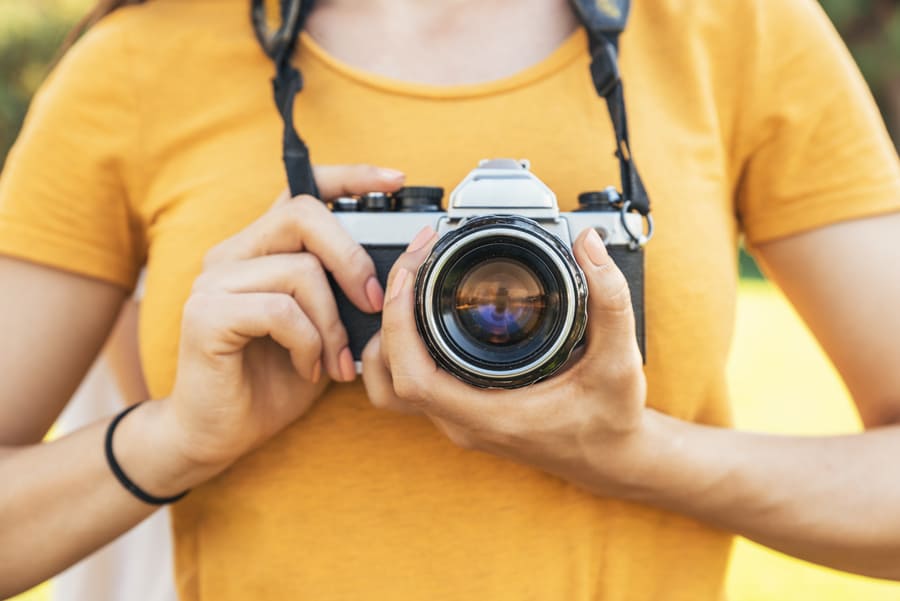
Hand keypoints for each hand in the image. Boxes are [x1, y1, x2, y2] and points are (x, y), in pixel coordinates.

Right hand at [156, 164, 405, 479]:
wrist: (221, 433)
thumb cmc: (277, 379)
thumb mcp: (326, 329)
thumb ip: (346, 294)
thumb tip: (399, 270)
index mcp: (261, 248)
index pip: (301, 189)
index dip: (350, 178)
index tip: (395, 180)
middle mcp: (232, 254)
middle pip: (302, 214)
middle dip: (352, 257)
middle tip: (371, 302)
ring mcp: (213, 282)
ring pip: (298, 269)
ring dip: (332, 322)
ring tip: (335, 361)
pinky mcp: (204, 315)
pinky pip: (278, 310)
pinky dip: (307, 342)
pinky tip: (307, 368)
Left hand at [363, 226, 649, 493]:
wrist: (612, 460)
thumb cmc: (612, 421)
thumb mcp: (619, 361)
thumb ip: (609, 301)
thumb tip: (587, 245)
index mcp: (491, 415)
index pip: (412, 378)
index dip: (398, 323)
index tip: (411, 274)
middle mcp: (464, 422)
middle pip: (390, 374)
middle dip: (390, 313)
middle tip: (415, 265)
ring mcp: (458, 420)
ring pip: (390, 385)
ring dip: (388, 335)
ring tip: (409, 288)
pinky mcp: (461, 412)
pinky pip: (411, 383)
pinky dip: (404, 348)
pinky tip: (423, 318)